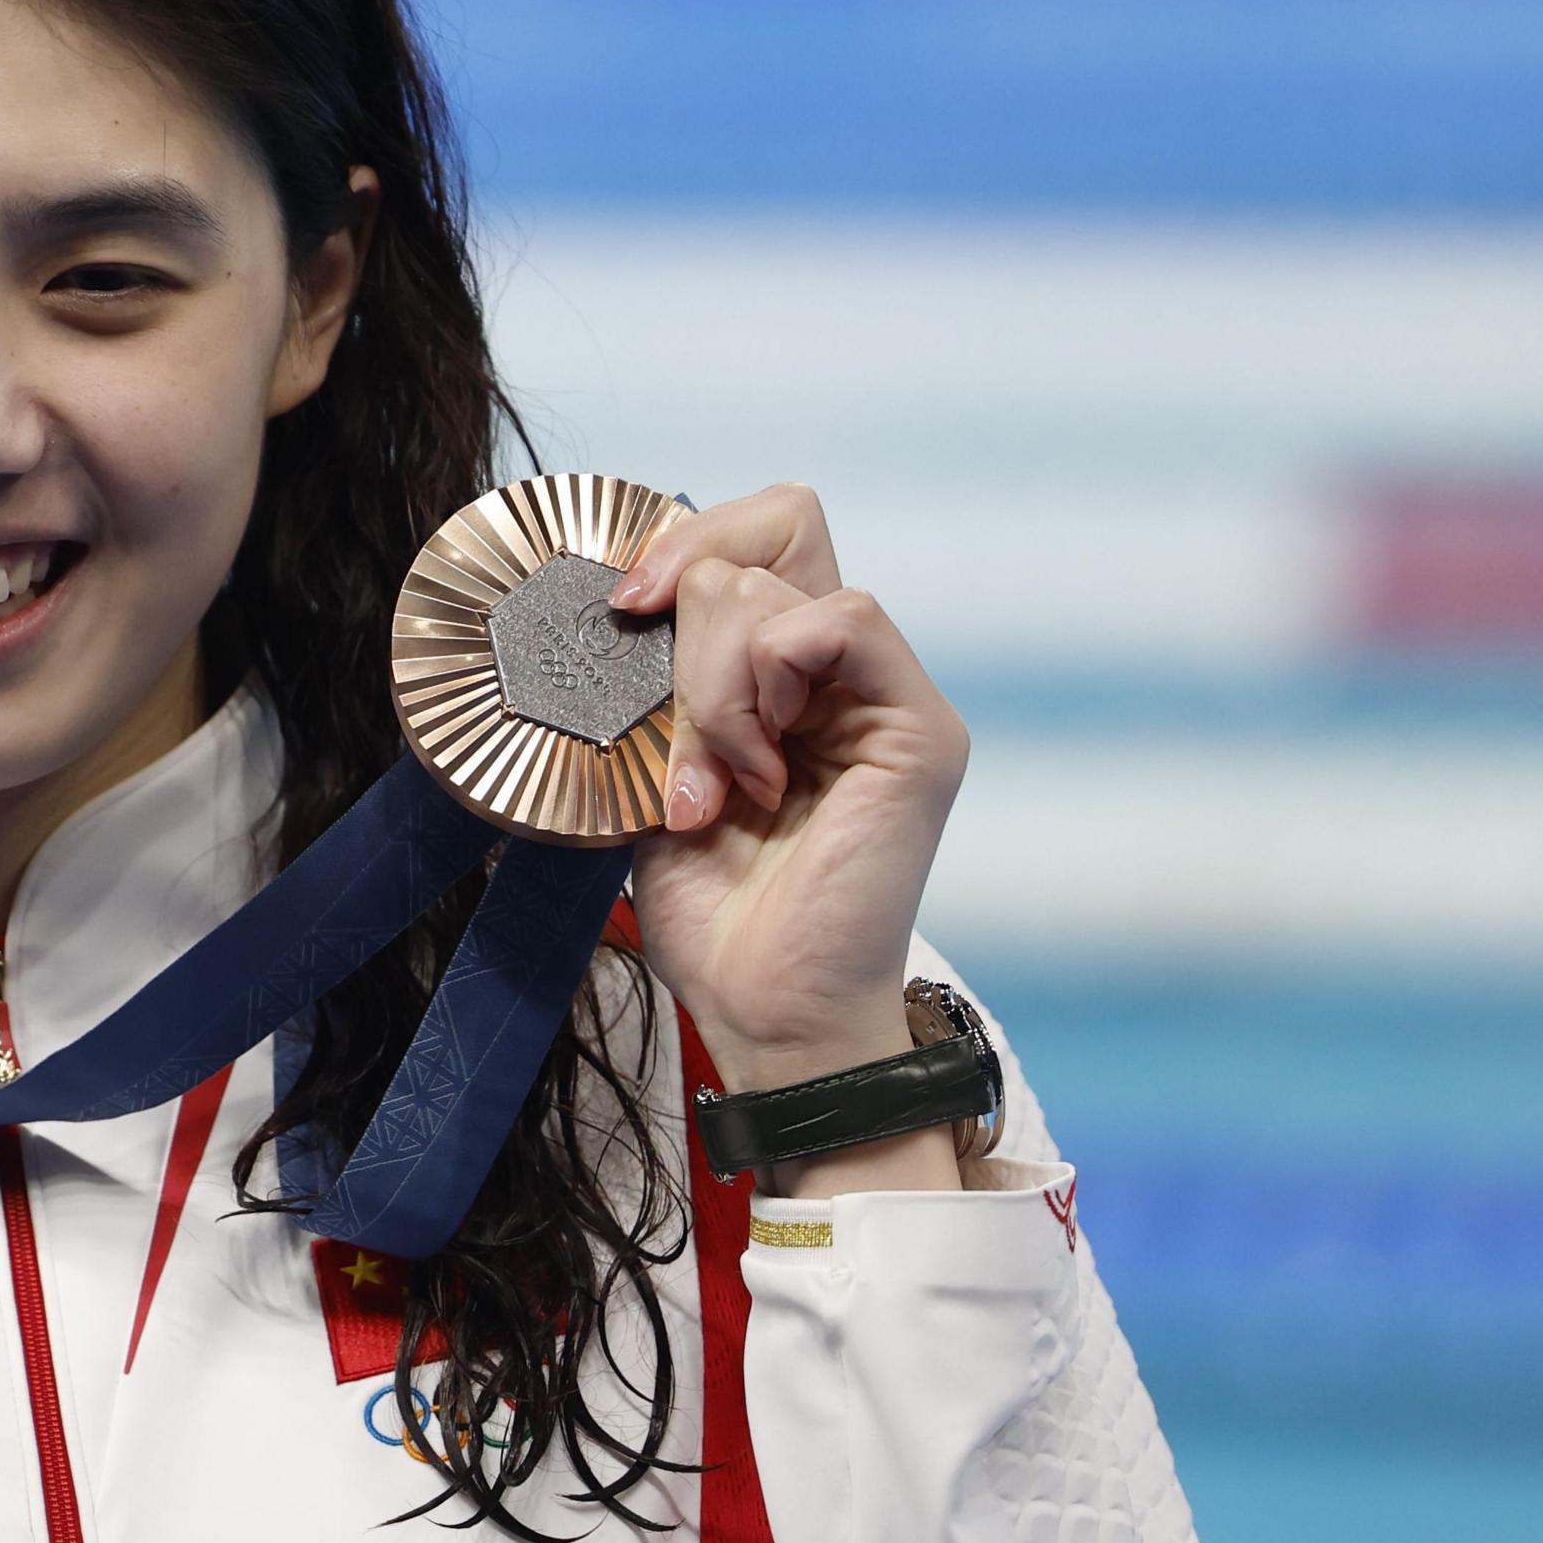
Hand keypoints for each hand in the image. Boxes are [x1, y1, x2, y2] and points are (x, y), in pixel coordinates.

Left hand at [612, 486, 970, 1128]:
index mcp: (787, 672)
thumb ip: (659, 677)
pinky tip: (759, 764)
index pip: (754, 536)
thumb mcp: (657, 766)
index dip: (683, 541)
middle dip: (686, 630)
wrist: (762, 1007)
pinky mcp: (920, 728)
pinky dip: (770, 678)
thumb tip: (622, 594)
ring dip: (715, 684)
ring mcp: (888, 694)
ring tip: (719, 785)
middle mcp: (844, 672)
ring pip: (779, 587)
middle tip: (680, 745)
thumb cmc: (714, 907)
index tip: (622, 607)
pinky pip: (842, 618)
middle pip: (767, 535)